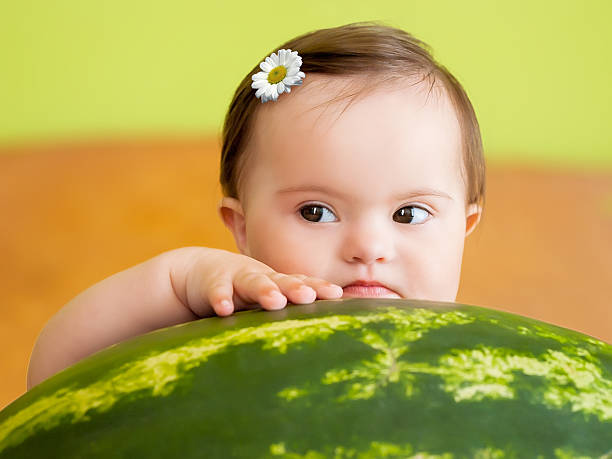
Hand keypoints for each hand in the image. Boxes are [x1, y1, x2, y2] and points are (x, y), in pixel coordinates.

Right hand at [178, 248, 343, 316]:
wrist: (203, 271)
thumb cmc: (245, 292)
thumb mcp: (268, 300)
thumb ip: (290, 316)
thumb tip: (324, 344)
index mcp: (279, 284)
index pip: (302, 285)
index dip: (318, 288)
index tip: (337, 295)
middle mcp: (263, 278)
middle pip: (282, 281)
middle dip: (295, 288)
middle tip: (308, 296)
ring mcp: (238, 278)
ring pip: (252, 282)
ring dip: (264, 290)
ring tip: (275, 301)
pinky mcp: (214, 282)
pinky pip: (218, 290)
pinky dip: (221, 298)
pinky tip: (224, 309)